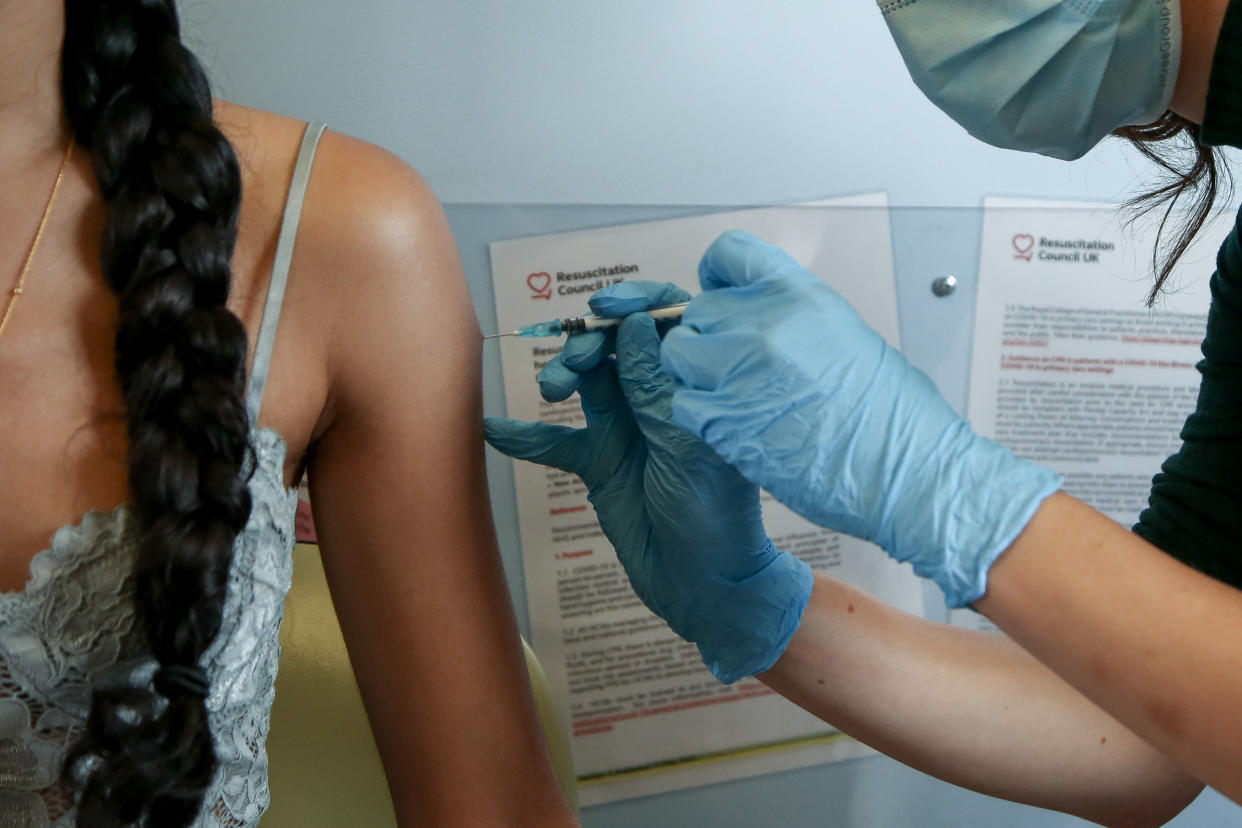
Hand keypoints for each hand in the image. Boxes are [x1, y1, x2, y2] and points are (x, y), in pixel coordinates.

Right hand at [485, 306, 811, 682]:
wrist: (700, 586)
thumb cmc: (713, 514)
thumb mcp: (683, 445)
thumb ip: (654, 388)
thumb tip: (637, 323)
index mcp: (694, 385)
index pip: (669, 322)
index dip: (637, 304)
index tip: (604, 308)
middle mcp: (659, 398)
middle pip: (617, 345)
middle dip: (589, 343)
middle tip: (575, 366)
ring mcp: (628, 428)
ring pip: (587, 382)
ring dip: (563, 376)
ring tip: (550, 391)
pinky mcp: (600, 463)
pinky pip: (557, 441)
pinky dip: (526, 436)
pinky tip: (495, 430)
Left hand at [660, 231, 1061, 606]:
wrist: (905, 472)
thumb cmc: (893, 414)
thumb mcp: (846, 335)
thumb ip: (792, 320)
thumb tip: (756, 320)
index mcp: (799, 294)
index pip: (730, 252)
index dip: (719, 276)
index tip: (722, 294)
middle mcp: (763, 322)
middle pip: (699, 311)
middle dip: (711, 336)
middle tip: (737, 365)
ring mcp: (738, 369)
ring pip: (679, 354)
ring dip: (697, 374)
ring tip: (731, 396)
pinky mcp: (722, 419)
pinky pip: (683, 402)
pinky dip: (700, 415)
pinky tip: (733, 426)